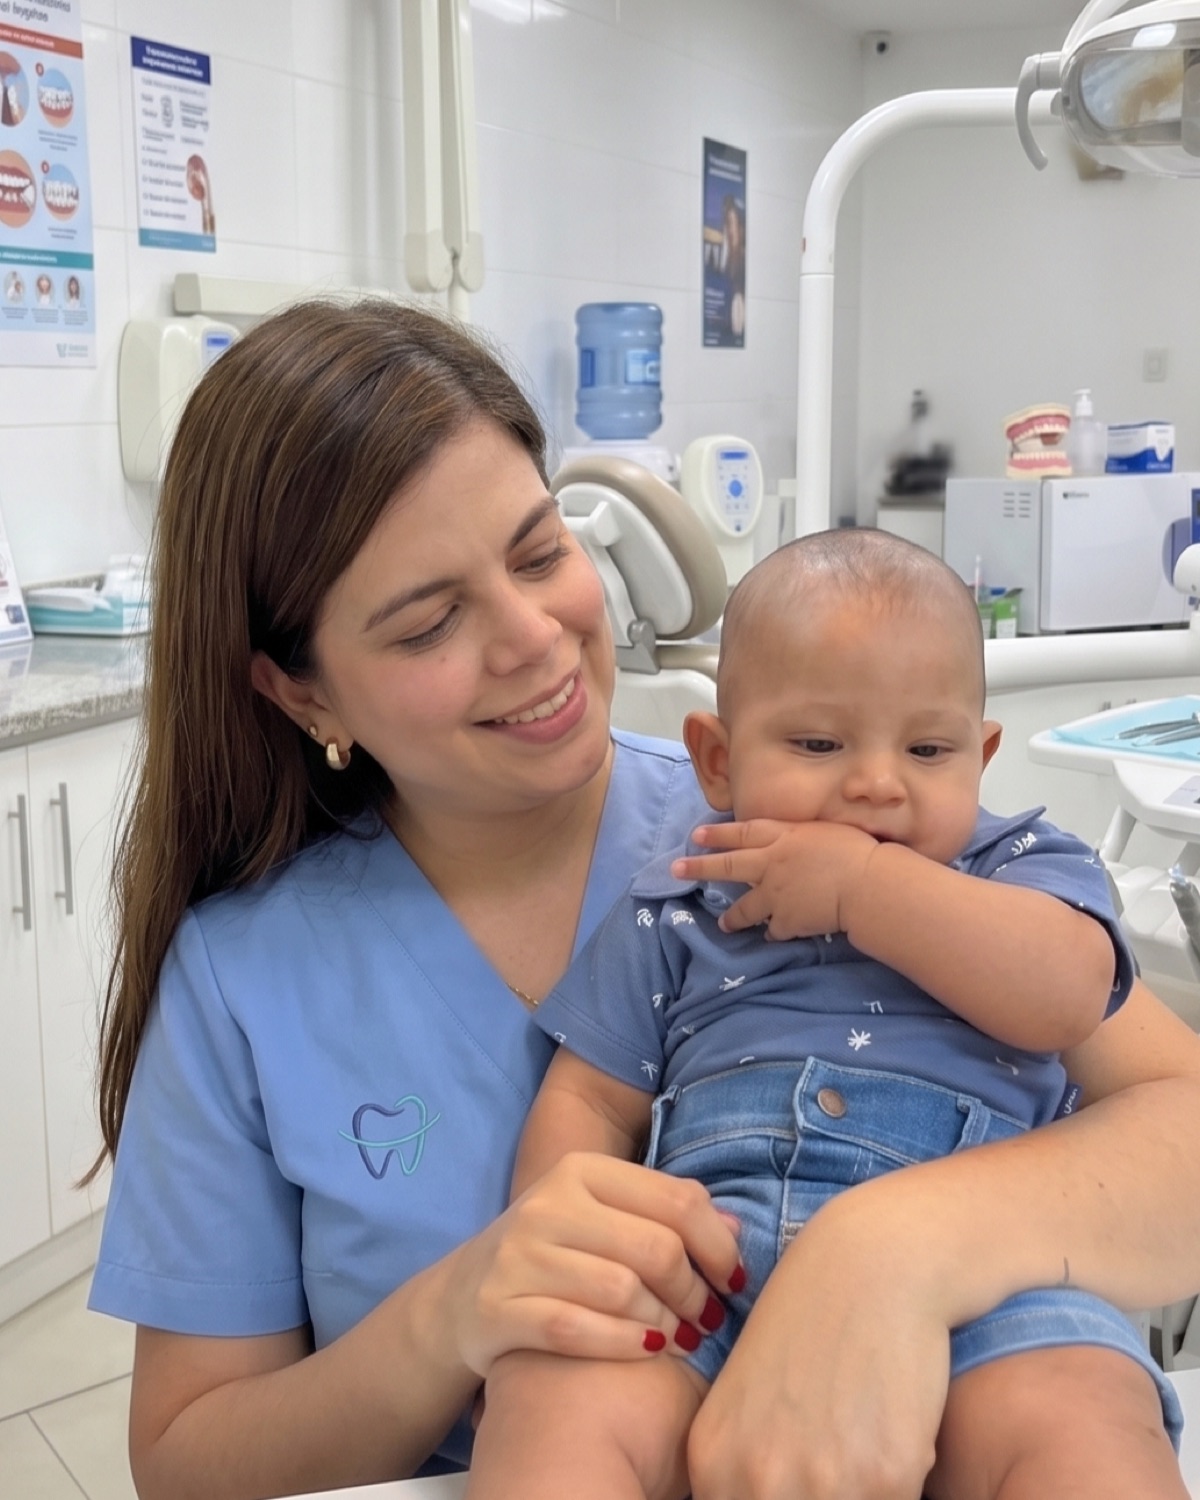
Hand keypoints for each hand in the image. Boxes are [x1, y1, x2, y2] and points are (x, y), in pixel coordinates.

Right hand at [447, 1151, 742, 1377]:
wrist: (460, 1298)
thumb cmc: (554, 1254)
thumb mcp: (604, 1218)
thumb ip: (665, 1217)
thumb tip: (737, 1230)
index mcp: (582, 1170)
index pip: (677, 1199)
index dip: (718, 1245)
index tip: (735, 1280)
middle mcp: (548, 1204)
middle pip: (656, 1249)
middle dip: (695, 1292)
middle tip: (709, 1318)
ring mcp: (519, 1256)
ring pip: (622, 1291)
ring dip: (665, 1324)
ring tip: (679, 1338)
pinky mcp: (497, 1308)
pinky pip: (577, 1330)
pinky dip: (623, 1344)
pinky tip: (644, 1351)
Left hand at [671, 819, 878, 939]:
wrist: (865, 885)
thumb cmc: (856, 851)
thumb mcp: (825, 831)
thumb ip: (802, 837)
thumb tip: (796, 840)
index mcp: (782, 837)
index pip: (743, 833)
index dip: (718, 834)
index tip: (696, 836)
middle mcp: (771, 864)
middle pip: (729, 865)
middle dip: (700, 867)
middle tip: (676, 869)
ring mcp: (775, 895)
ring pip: (746, 907)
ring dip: (733, 916)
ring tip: (723, 924)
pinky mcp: (786, 921)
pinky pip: (774, 929)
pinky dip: (773, 933)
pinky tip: (771, 936)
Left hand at [689, 1191, 949, 1499]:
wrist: (873, 1264)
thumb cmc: (810, 1326)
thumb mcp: (746, 1401)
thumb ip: (745, 1471)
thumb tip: (764, 1497)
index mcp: (712, 1463)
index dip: (782, 1498)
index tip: (799, 1476)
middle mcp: (757, 1482)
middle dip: (825, 1495)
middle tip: (835, 1449)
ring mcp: (822, 1483)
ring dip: (864, 1494)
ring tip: (862, 1444)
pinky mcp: (888, 1477)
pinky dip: (902, 1482)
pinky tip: (894, 1431)